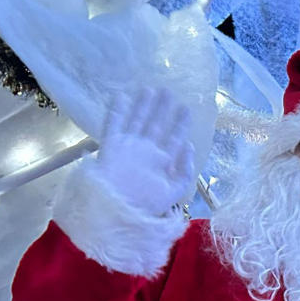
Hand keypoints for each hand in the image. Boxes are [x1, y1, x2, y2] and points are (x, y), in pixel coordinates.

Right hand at [97, 87, 195, 215]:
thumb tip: (189, 146)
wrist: (119, 211)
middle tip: (169, 91)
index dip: (179, 123)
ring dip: (142, 105)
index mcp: (161, 162)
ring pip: (137, 120)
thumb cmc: (147, 204)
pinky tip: (121, 96)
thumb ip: (184, 171)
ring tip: (149, 89)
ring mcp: (128, 147)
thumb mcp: (174, 191)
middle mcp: (146, 151)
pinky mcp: (110, 145)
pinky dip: (117, 110)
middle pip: (155, 125)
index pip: (173, 138)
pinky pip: (113, 124)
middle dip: (162, 108)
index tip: (186, 108)